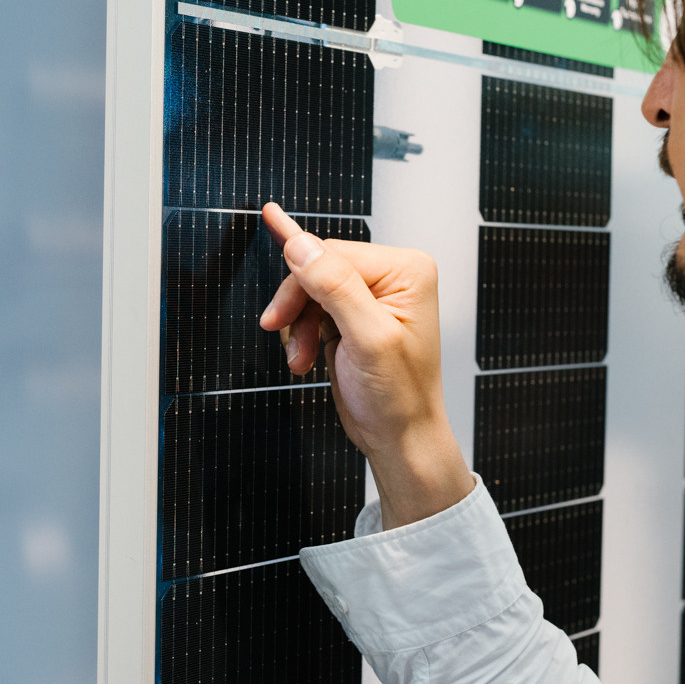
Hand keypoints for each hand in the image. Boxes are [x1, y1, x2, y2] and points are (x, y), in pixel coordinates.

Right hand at [258, 203, 473, 528]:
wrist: (399, 438)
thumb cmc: (400, 397)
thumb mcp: (368, 339)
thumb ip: (335, 287)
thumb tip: (301, 245)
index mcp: (406, 271)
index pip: (335, 253)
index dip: (301, 282)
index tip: (278, 313)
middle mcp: (392, 278)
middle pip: (319, 267)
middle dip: (298, 306)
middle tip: (280, 333)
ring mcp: (371, 297)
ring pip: (310, 289)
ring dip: (298, 325)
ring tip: (300, 357)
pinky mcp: (352, 317)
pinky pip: (311, 308)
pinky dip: (301, 333)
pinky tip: (304, 355)